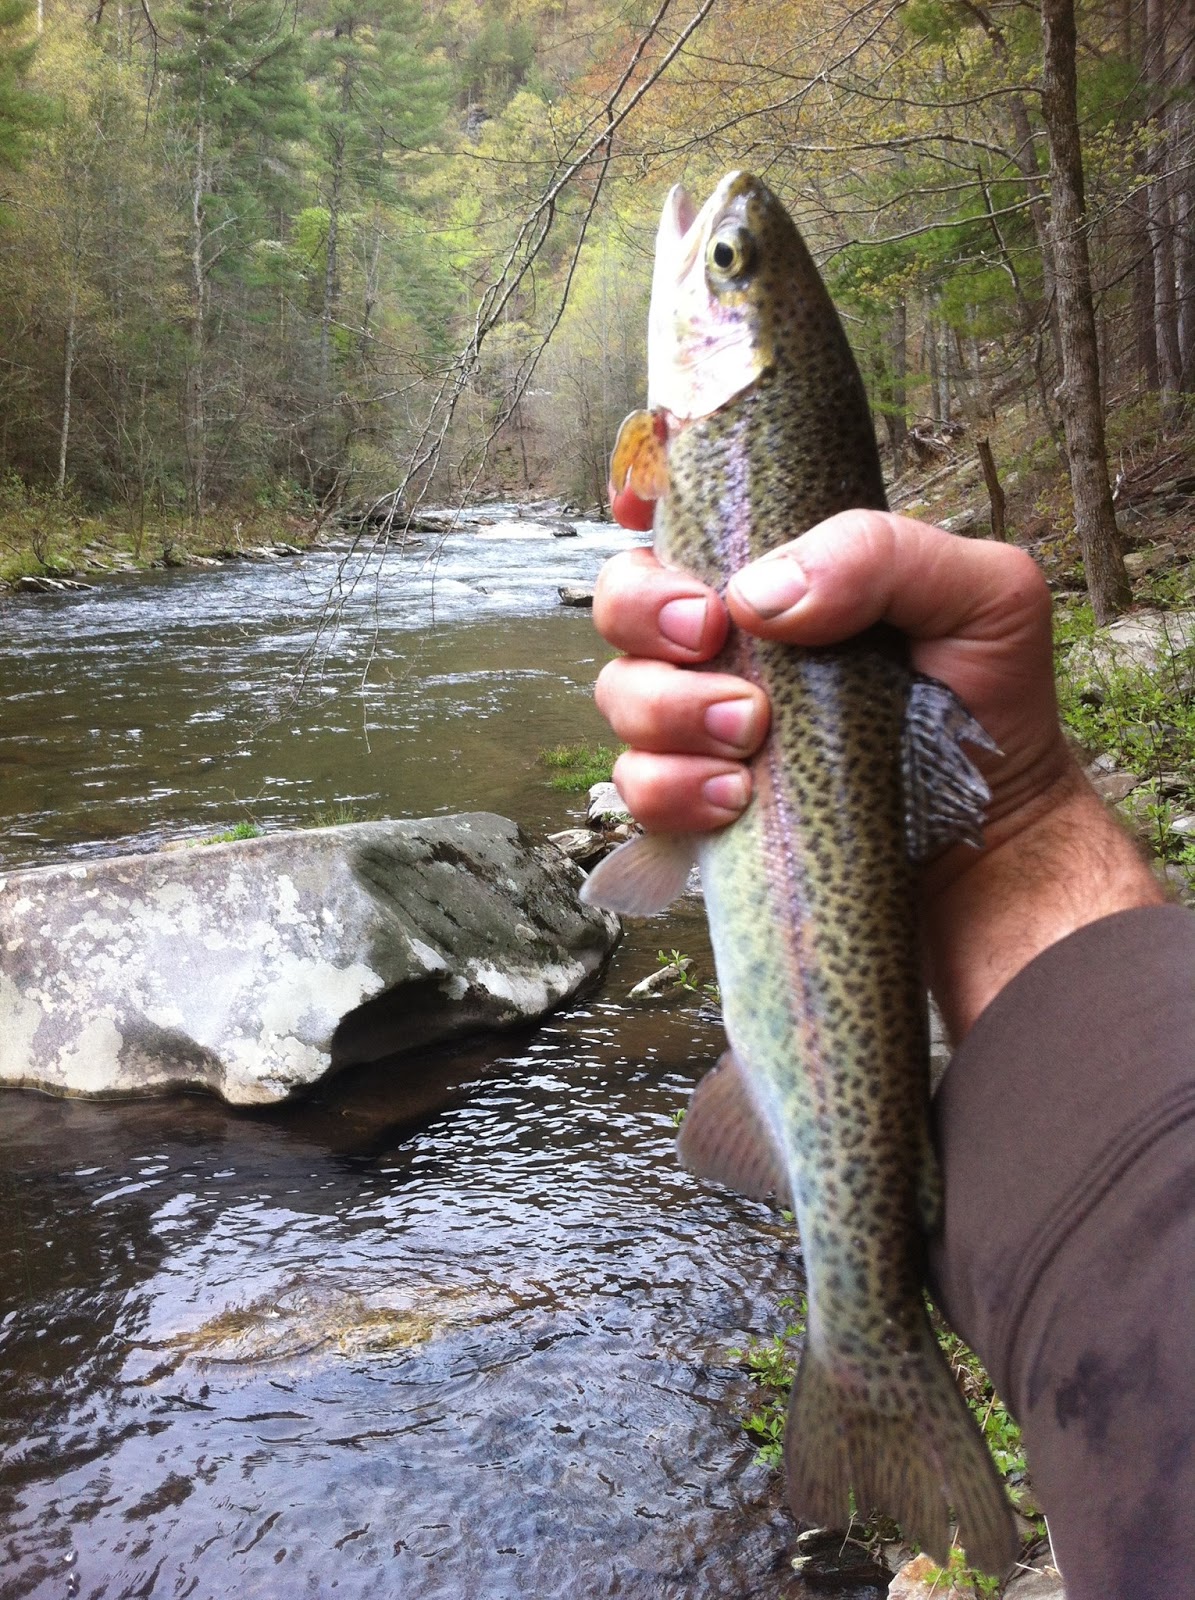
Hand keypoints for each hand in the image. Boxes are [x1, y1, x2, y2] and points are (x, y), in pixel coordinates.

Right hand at [593, 510, 1163, 1038]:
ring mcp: (707, 722)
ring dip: (670, 709)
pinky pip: (637, 787)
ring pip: (622, 694)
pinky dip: (672, 788)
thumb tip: (757, 596)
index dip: (641, 489)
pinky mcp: (700, 799)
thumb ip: (883, 555)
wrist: (994, 842)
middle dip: (644, 609)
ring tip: (752, 734)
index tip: (641, 511)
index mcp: (789, 571)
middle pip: (624, 595)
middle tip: (711, 637)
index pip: (687, 510)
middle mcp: (734, 641)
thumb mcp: (985, 597)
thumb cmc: (992, 708)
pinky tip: (738, 798)